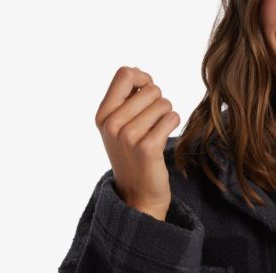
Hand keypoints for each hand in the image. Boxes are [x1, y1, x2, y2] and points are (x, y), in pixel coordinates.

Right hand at [95, 65, 180, 219]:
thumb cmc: (133, 159)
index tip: (147, 94)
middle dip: (158, 102)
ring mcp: (128, 137)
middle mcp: (112, 124)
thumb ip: (126, 100)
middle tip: (153, 124)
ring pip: (163, 103)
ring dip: (166, 115)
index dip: (143, 79)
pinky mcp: (147, 148)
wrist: (138, 197)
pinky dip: (173, 124)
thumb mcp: (118, 128)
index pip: (124, 74)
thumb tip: (139, 72)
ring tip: (157, 133)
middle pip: (150, 89)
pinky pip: (171, 118)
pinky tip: (165, 137)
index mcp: (103, 115)